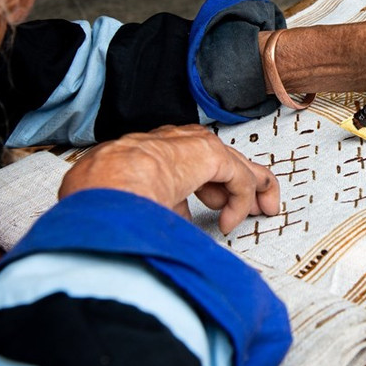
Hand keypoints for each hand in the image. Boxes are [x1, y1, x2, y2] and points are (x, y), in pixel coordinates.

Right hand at [59, 124, 279, 233]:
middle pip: (218, 159)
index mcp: (152, 152)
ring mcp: (190, 144)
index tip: (215, 210)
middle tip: (249, 209)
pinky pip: (237, 175)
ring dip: (249, 189)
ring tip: (260, 210)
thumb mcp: (137, 204)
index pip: (191, 163)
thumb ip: (164, 208)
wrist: (105, 186)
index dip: (210, 189)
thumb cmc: (107, 198)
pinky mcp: (208, 153)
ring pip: (233, 163)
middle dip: (237, 186)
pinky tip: (232, 220)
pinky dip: (240, 200)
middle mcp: (173, 143)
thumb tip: (180, 222)